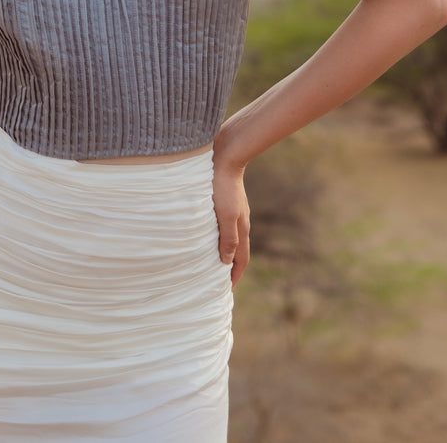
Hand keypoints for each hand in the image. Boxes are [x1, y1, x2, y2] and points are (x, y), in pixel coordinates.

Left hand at [212, 149, 249, 288]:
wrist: (225, 154)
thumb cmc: (221, 185)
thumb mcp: (225, 214)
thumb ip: (228, 238)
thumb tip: (226, 261)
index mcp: (241, 227)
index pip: (241, 259)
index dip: (234, 276)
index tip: (226, 291)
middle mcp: (240, 221)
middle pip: (237, 251)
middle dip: (229, 268)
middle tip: (217, 282)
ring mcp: (234, 210)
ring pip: (229, 237)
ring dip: (222, 252)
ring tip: (210, 262)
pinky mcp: (225, 201)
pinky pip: (223, 225)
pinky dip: (217, 237)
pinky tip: (205, 235)